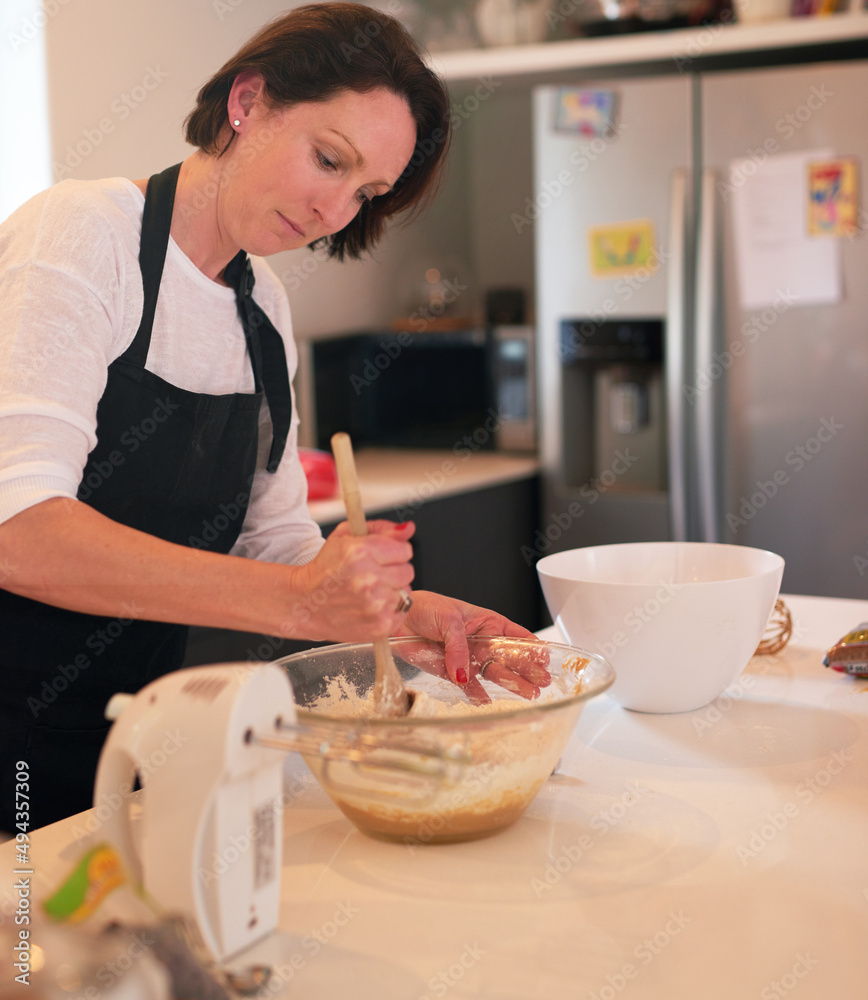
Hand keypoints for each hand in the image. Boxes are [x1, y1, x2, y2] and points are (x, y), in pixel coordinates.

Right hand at [290, 520, 414, 640]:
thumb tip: (408, 528)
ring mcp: (375, 606)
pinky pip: (403, 611)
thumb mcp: (346, 537)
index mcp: (360, 553)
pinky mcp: (380, 626)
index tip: (381, 557)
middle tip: (373, 575)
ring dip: (392, 590)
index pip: (405, 550)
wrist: (305, 604)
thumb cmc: (324, 570)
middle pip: (408, 571)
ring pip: (406, 592)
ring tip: (371, 592)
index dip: (393, 552)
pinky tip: (372, 606)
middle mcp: (369, 580)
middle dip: (393, 571)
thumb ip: (381, 529)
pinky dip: (391, 609)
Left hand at [395, 591, 550, 702]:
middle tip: (542, 681)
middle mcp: (481, 641)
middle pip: (509, 657)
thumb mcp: (448, 619)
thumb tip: (463, 672)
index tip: (544, 657)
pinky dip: (478, 695)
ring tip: (528, 694)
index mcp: (486, 622)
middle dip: (527, 669)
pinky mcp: (453, 671)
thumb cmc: (425, 608)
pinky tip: (489, 702)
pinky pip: (470, 687)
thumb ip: (458, 645)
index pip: (515, 635)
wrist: (398, 619)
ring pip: (494, 673)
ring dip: (511, 683)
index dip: (531, 646)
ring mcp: (469, 657)